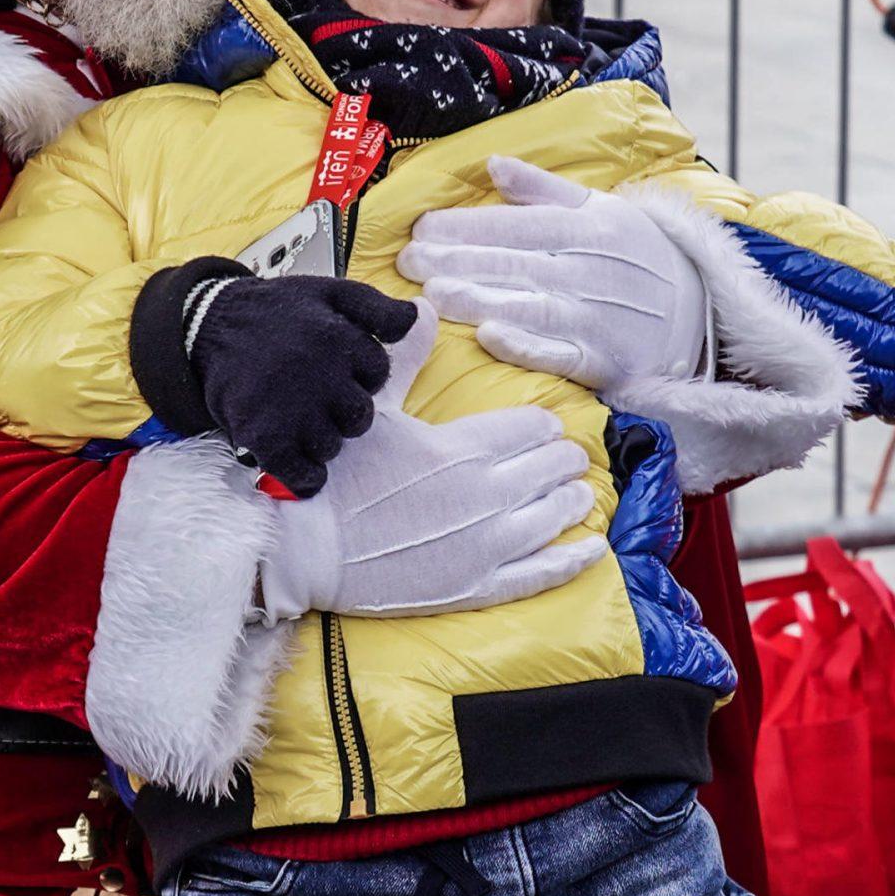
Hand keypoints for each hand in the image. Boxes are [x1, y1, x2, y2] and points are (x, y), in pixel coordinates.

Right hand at [189, 273, 415, 496]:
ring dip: (323, 442)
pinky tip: (301, 467)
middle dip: (347, 412)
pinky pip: (300, 473)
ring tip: (302, 424)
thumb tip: (414, 320)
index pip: (379, 373)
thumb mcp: (328, 292)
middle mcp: (316, 374)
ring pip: (332, 447)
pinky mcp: (262, 435)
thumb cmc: (273, 311)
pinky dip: (305, 477)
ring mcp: (289, 408)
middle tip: (321, 402)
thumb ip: (375, 307)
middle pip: (360, 417)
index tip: (342, 372)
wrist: (207, 325)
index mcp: (336, 337)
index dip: (363, 374)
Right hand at [260, 304, 606, 623]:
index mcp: (464, 447)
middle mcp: (486, 495)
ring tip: (578, 493)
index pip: (532, 428)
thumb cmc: (334, 475)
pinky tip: (592, 546)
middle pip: (551, 468)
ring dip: (573, 500)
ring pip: (554, 515)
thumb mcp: (373, 409)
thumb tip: (423, 309)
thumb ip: (407, 360)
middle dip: (563, 458)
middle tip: (565, 457)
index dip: (542, 425)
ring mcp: (484, 545)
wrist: (301, 545)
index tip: (543, 427)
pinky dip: (572, 559)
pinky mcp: (475, 586)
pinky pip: (541, 574)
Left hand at [399, 156, 706, 390]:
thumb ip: (543, 189)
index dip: (466, 226)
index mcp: (584, 227)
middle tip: (407, 263)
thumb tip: (493, 163)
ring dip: (479, 299)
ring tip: (432, 295)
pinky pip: (559, 354)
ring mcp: (595, 316)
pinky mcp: (602, 360)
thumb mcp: (602, 210)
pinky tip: (489, 336)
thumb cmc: (639, 256)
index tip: (420, 229)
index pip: (515, 224)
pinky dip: (525, 345)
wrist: (700, 314)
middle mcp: (587, 269)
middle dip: (457, 261)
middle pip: (514, 263)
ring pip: (528, 305)